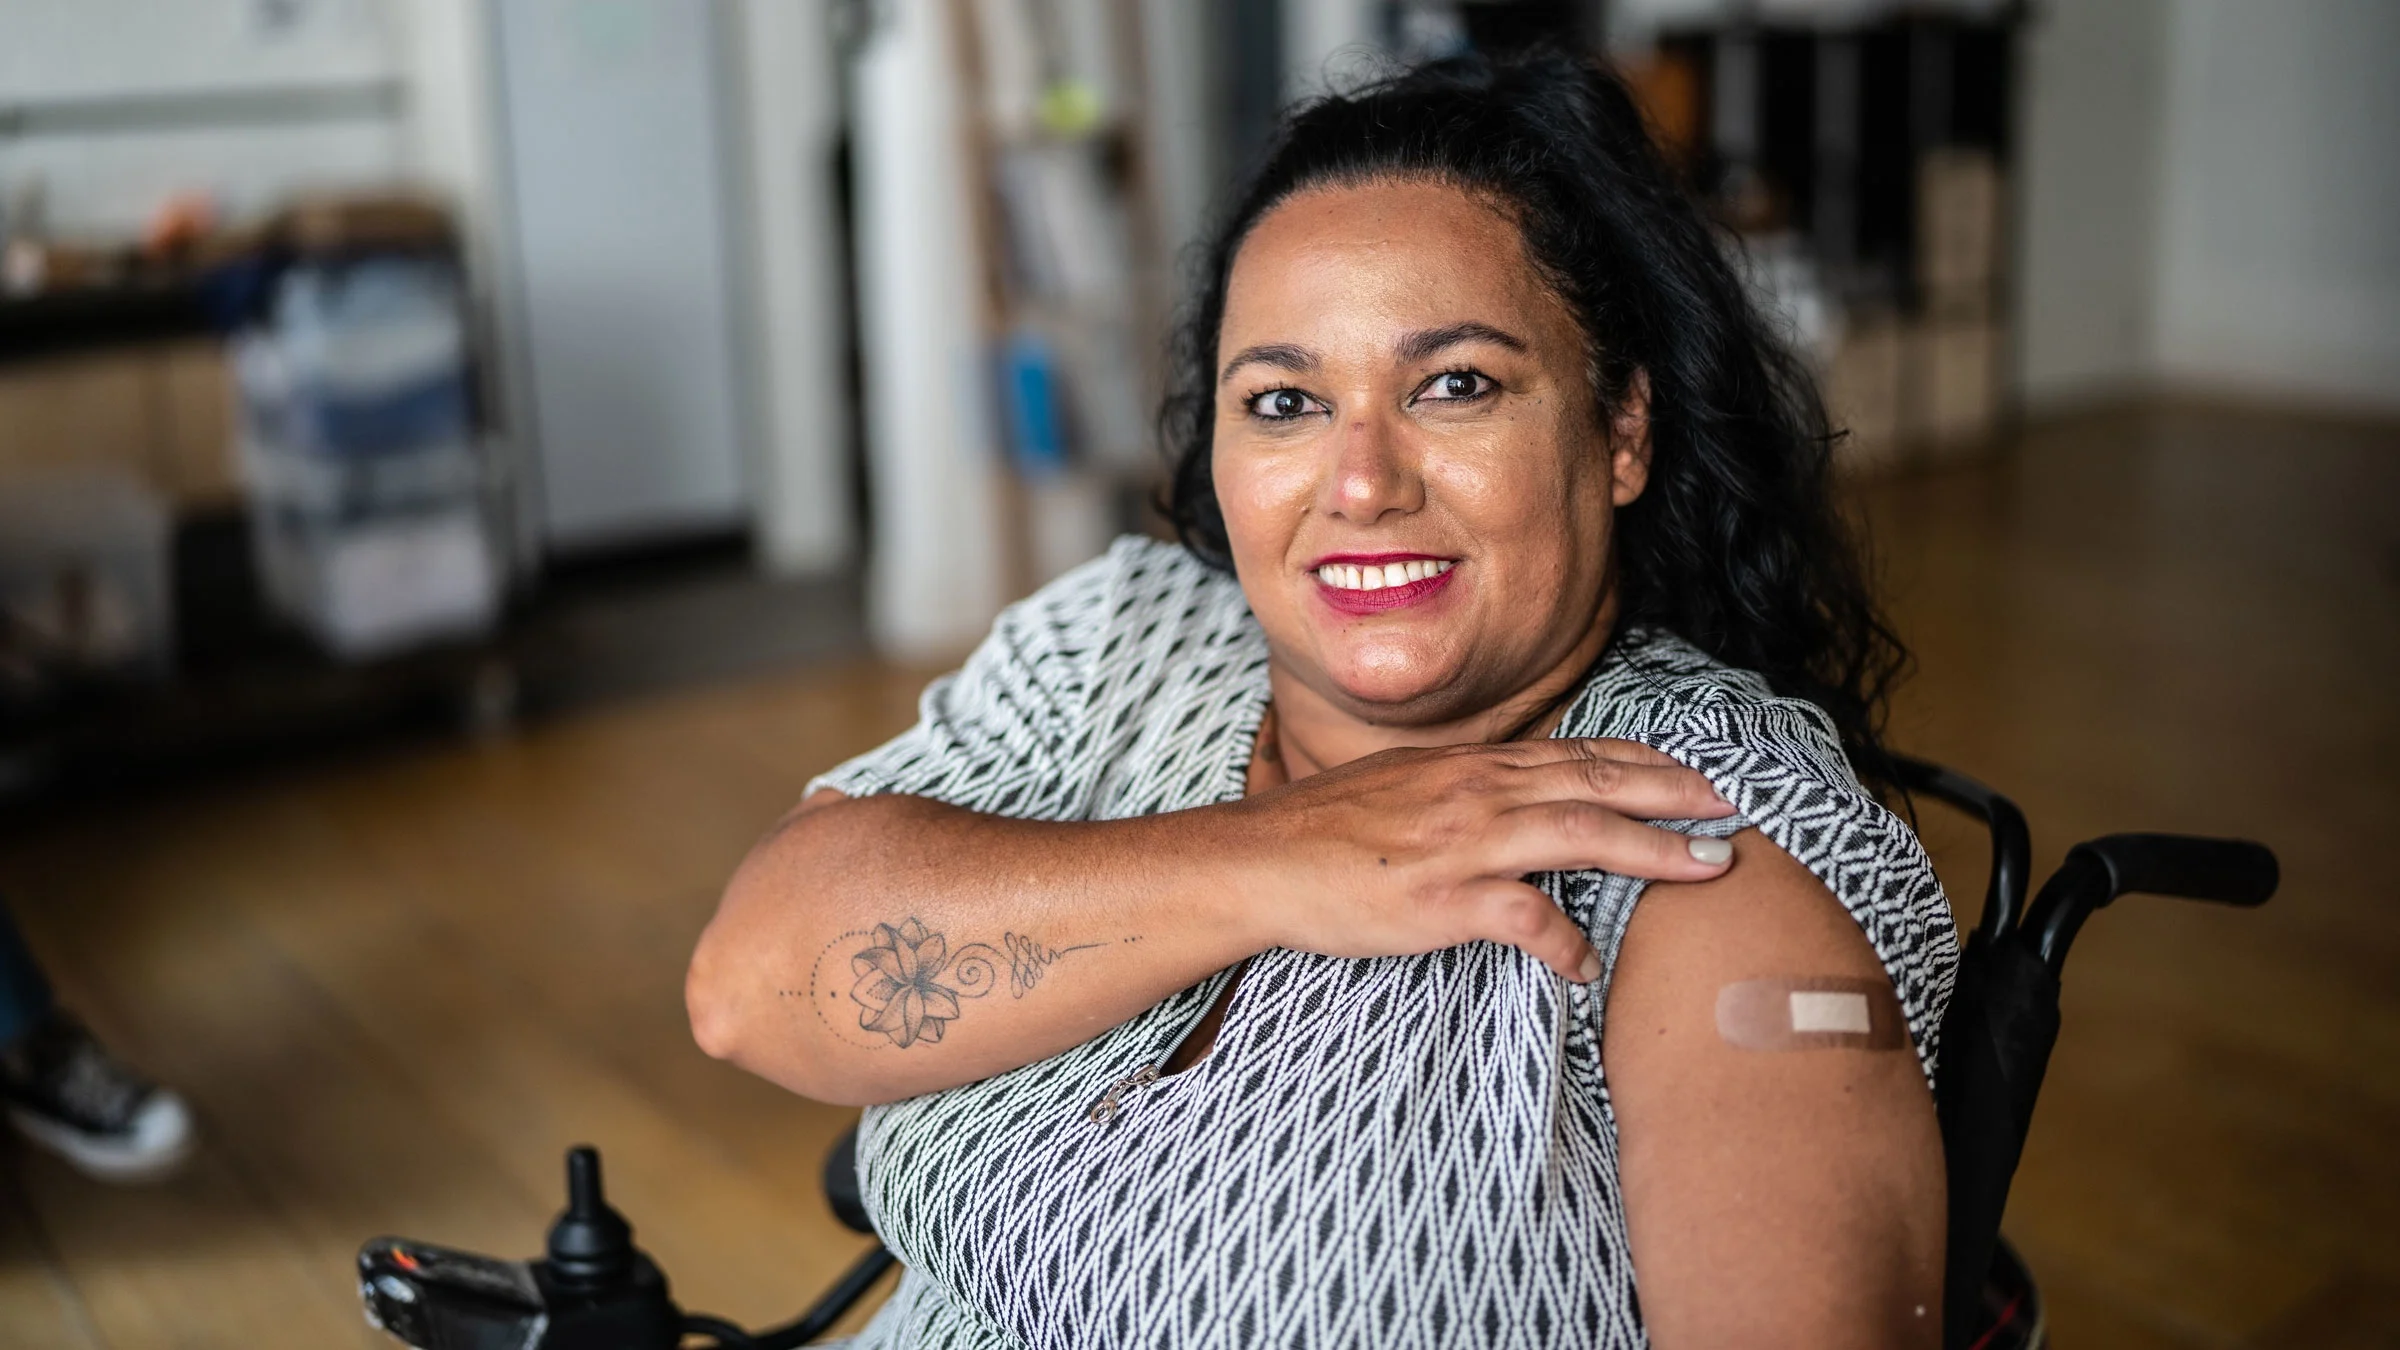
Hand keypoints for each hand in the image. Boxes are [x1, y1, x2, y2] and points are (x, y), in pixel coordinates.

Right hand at [1225, 738, 1736, 980]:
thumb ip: (1467, 788)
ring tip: (1707, 868)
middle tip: (1735, 809)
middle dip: (1676, 795)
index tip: (1697, 774)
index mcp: (1472, 767)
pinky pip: (1525, 919)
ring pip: (1579, 835)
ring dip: (1653, 851)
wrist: (1259, 861)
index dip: (1647, 764)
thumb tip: (1516, 797)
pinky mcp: (1441, 899)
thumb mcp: (1406, 786)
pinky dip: (1566, 943)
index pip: (1579, 754)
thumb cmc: (1325, 831)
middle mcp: (1477, 793)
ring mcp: (1462, 844)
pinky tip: (1589, 967)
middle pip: (1597, 783)